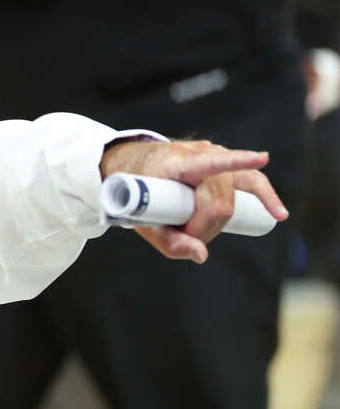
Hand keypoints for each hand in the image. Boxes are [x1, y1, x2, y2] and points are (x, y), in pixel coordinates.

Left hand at [99, 139, 288, 263]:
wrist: (131, 165)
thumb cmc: (137, 191)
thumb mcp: (141, 220)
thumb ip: (168, 242)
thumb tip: (202, 255)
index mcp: (175, 161)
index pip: (209, 162)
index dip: (236, 161)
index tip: (262, 158)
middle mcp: (199, 152)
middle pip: (218, 202)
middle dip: (202, 229)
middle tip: (180, 234)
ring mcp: (214, 155)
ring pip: (231, 199)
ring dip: (216, 224)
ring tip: (194, 229)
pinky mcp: (223, 164)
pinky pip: (251, 182)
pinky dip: (266, 198)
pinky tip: (278, 214)